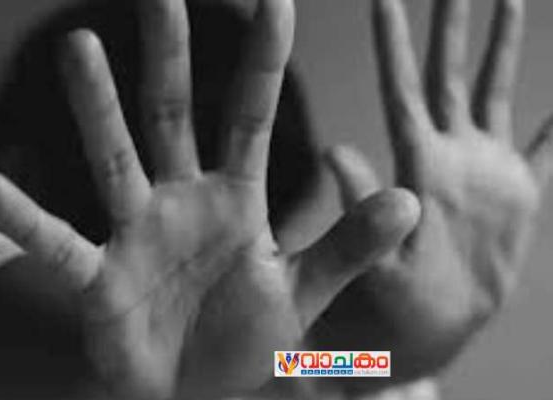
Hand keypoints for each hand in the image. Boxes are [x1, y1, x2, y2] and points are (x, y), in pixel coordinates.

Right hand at [0, 1, 419, 397]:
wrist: (193, 393)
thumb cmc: (245, 343)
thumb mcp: (303, 294)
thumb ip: (348, 247)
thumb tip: (409, 200)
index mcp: (237, 202)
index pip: (252, 118)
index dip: (265, 63)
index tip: (276, 0)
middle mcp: (182, 202)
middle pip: (174, 117)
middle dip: (169, 56)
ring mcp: (136, 234)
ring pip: (114, 159)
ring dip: (97, 108)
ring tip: (80, 46)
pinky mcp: (99, 276)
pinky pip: (59, 243)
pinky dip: (26, 219)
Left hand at [312, 0, 552, 387]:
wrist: (427, 330)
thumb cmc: (391, 305)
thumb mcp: (376, 259)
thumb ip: (361, 205)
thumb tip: (332, 150)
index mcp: (416, 165)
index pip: (401, 90)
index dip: (392, 44)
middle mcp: (449, 154)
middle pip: (449, 76)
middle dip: (454, 27)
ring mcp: (484, 170)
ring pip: (494, 95)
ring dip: (503, 49)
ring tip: (510, 0)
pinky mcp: (516, 195)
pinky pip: (547, 151)